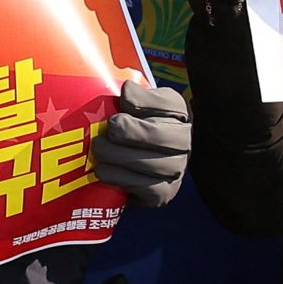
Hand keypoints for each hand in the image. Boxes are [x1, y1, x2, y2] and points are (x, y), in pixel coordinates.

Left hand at [88, 72, 189, 205]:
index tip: (121, 105)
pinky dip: (120, 179)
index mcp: (177, 113)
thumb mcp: (136, 105)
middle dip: (126, 134)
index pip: (167, 104)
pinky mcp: (164, 193)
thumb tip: (128, 90)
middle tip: (103, 134)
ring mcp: (176, 169)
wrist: (130, 163)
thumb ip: (136, 95)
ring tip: (99, 152)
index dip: (142, 103)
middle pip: (159, 135)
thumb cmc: (131, 128)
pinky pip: (146, 188)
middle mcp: (183, 141)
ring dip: (118, 157)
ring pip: (151, 163)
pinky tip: (104, 172)